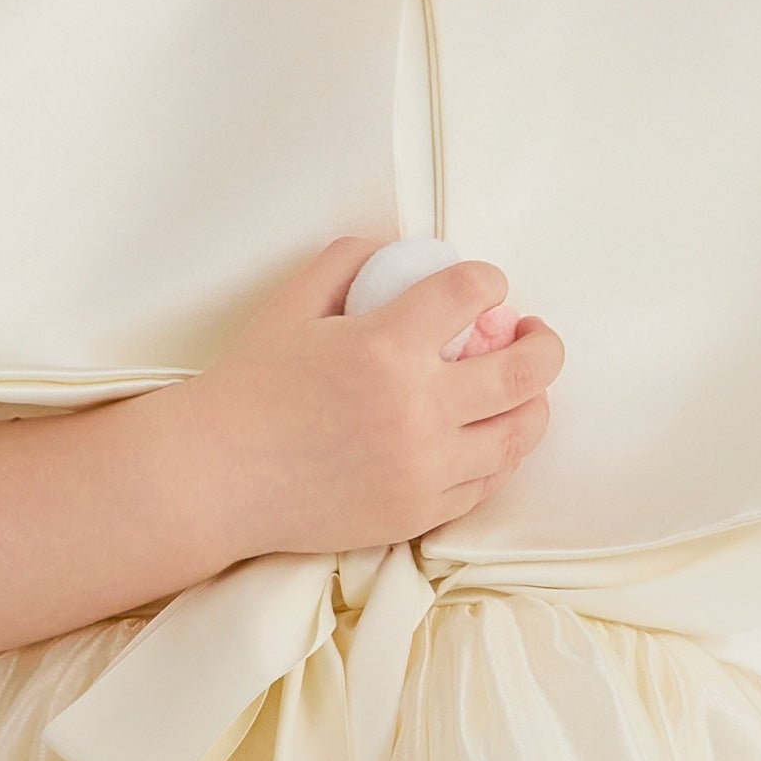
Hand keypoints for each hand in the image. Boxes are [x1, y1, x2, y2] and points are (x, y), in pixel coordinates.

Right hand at [171, 235, 562, 558]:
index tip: (485, 287)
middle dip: (543, 342)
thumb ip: (349, 261)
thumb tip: (400, 249)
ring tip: (521, 389)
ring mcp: (424, 468)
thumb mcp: (292, 303)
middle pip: (527, 370)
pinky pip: (487, 482)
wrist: (217, 478)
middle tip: (532, 334)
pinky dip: (498, 453)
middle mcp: (418, 409)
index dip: (489, 281)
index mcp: (386, 346)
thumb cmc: (251, 388)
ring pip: (519, 433)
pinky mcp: (419, 511)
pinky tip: (488, 436)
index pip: (473, 293)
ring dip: (531, 402)